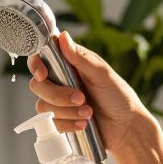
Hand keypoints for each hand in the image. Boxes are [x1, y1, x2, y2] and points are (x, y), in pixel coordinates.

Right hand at [27, 31, 151, 154]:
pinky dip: (68, 124)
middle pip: (38, 85)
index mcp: (69, 64)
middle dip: (58, 95)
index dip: (36, 65)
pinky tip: (83, 124)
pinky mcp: (61, 119)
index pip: (42, 58)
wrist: (126, 127)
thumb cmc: (119, 96)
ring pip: (43, 105)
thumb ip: (80, 57)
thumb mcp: (102, 74)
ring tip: (89, 113)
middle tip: (82, 98)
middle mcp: (61, 81)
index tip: (43, 75)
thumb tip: (62, 36)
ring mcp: (59, 102)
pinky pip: (51, 122)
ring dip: (67, 111)